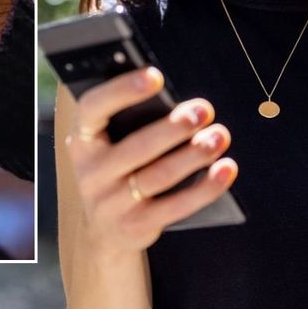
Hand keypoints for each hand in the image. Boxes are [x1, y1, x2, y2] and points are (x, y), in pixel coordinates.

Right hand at [65, 67, 237, 254]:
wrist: (103, 232)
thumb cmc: (115, 170)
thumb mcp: (107, 145)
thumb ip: (129, 121)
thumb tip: (177, 101)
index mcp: (81, 141)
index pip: (93, 109)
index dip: (122, 90)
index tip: (155, 76)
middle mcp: (91, 173)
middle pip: (137, 147)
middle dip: (174, 127)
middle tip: (203, 110)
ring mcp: (112, 203)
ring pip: (160, 175)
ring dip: (195, 154)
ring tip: (219, 136)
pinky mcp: (137, 226)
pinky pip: (177, 206)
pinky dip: (206, 187)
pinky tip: (226, 168)